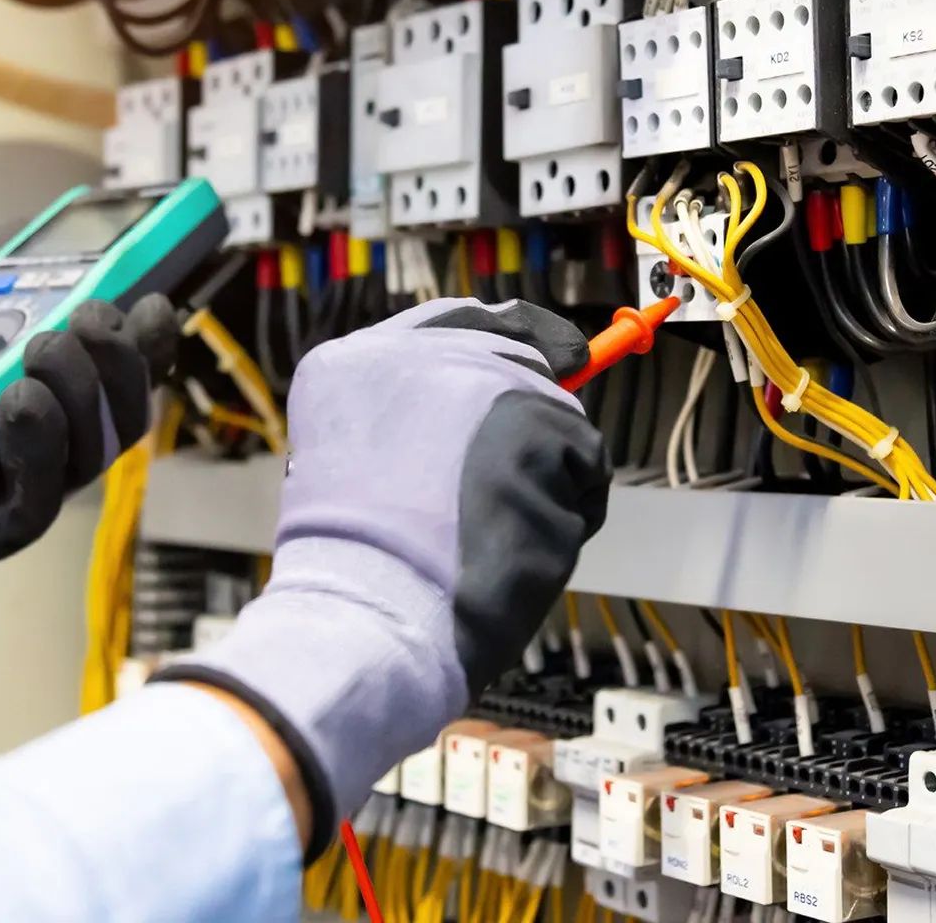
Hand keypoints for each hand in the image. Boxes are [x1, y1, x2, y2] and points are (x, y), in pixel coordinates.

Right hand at [158, 298, 611, 853]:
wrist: (370, 614)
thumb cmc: (358, 568)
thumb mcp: (352, 461)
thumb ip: (415, 418)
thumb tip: (507, 394)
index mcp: (355, 362)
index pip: (457, 319)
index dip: (512, 337)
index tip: (553, 353)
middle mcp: (417, 355)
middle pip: (518, 356)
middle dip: (534, 418)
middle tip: (525, 476)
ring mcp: (482, 385)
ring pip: (556, 416)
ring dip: (544, 476)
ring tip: (493, 530)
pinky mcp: (538, 427)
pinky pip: (584, 464)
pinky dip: (568, 509)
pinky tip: (521, 541)